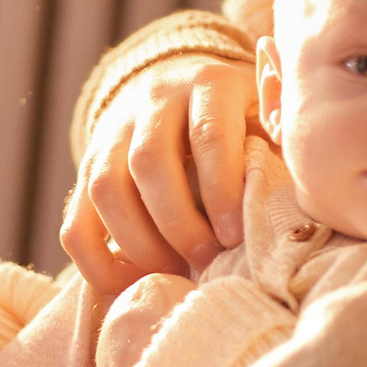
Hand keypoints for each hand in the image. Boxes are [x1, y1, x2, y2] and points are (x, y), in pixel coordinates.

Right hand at [63, 58, 256, 295]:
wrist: (183, 84)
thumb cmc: (245, 117)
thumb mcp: (269, 113)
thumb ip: (278, 147)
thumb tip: (291, 203)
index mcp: (207, 82)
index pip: (207, 133)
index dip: (220, 187)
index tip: (235, 235)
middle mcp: (153, 100)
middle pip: (148, 162)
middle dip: (179, 224)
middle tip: (209, 261)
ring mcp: (113, 134)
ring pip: (105, 188)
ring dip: (139, 243)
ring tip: (175, 272)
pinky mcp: (88, 170)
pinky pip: (75, 223)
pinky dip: (96, 263)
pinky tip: (132, 283)